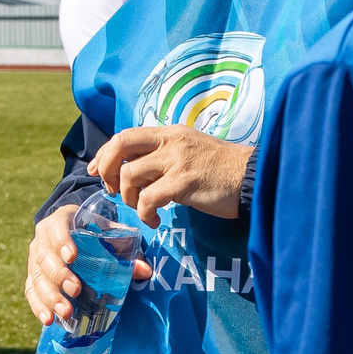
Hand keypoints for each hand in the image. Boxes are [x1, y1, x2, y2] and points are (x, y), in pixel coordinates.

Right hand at [25, 209, 152, 325]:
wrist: (72, 231)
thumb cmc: (92, 232)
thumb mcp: (108, 233)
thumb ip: (125, 249)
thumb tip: (145, 271)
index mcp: (59, 222)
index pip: (57, 229)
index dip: (62, 242)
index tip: (72, 257)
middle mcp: (42, 240)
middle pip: (44, 257)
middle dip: (59, 275)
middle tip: (75, 290)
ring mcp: (35, 260)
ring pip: (36, 277)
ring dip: (49, 296)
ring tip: (65, 312)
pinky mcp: (33, 277)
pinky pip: (31, 292)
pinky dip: (38, 306)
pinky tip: (48, 319)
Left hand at [93, 128, 253, 224]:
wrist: (255, 177)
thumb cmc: (222, 169)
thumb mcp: (190, 151)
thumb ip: (163, 156)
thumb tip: (133, 169)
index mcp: (170, 133)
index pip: (125, 136)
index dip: (105, 154)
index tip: (97, 171)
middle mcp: (171, 142)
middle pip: (120, 145)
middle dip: (106, 169)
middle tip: (111, 190)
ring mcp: (177, 161)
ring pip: (129, 175)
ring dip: (128, 197)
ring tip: (142, 208)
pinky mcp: (185, 183)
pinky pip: (148, 198)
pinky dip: (145, 213)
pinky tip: (155, 220)